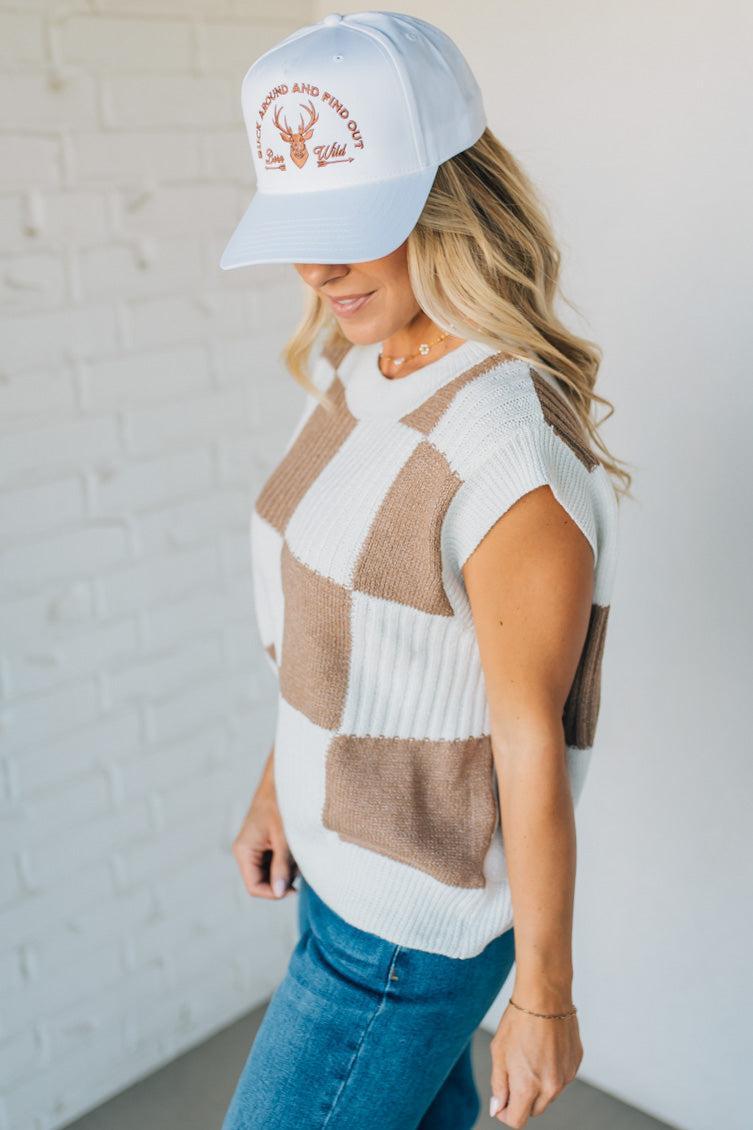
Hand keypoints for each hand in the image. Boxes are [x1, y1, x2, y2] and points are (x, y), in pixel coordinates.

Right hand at [231, 770, 298, 899]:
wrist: (285, 778)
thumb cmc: (282, 803)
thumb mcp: (284, 837)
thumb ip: (281, 866)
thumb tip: (278, 892)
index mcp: (244, 851)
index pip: (254, 886)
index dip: (273, 893)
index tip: (294, 888)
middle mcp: (247, 851)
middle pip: (263, 882)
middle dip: (282, 880)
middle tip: (300, 866)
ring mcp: (257, 847)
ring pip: (272, 873)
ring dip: (288, 870)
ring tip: (299, 851)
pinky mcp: (268, 843)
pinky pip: (277, 861)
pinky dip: (289, 860)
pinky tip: (298, 848)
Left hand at [488, 998, 582, 1125]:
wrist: (545, 996)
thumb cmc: (518, 1022)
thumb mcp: (499, 1053)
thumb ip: (498, 1085)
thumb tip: (498, 1108)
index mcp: (528, 1087)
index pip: (517, 1121)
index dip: (506, 1114)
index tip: (502, 1101)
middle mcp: (550, 1087)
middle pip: (534, 1110)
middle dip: (522, 1100)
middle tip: (513, 1073)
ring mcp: (566, 1076)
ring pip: (549, 1094)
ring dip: (538, 1085)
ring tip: (529, 1055)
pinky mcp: (575, 1064)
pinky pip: (561, 1077)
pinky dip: (552, 1071)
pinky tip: (544, 1048)